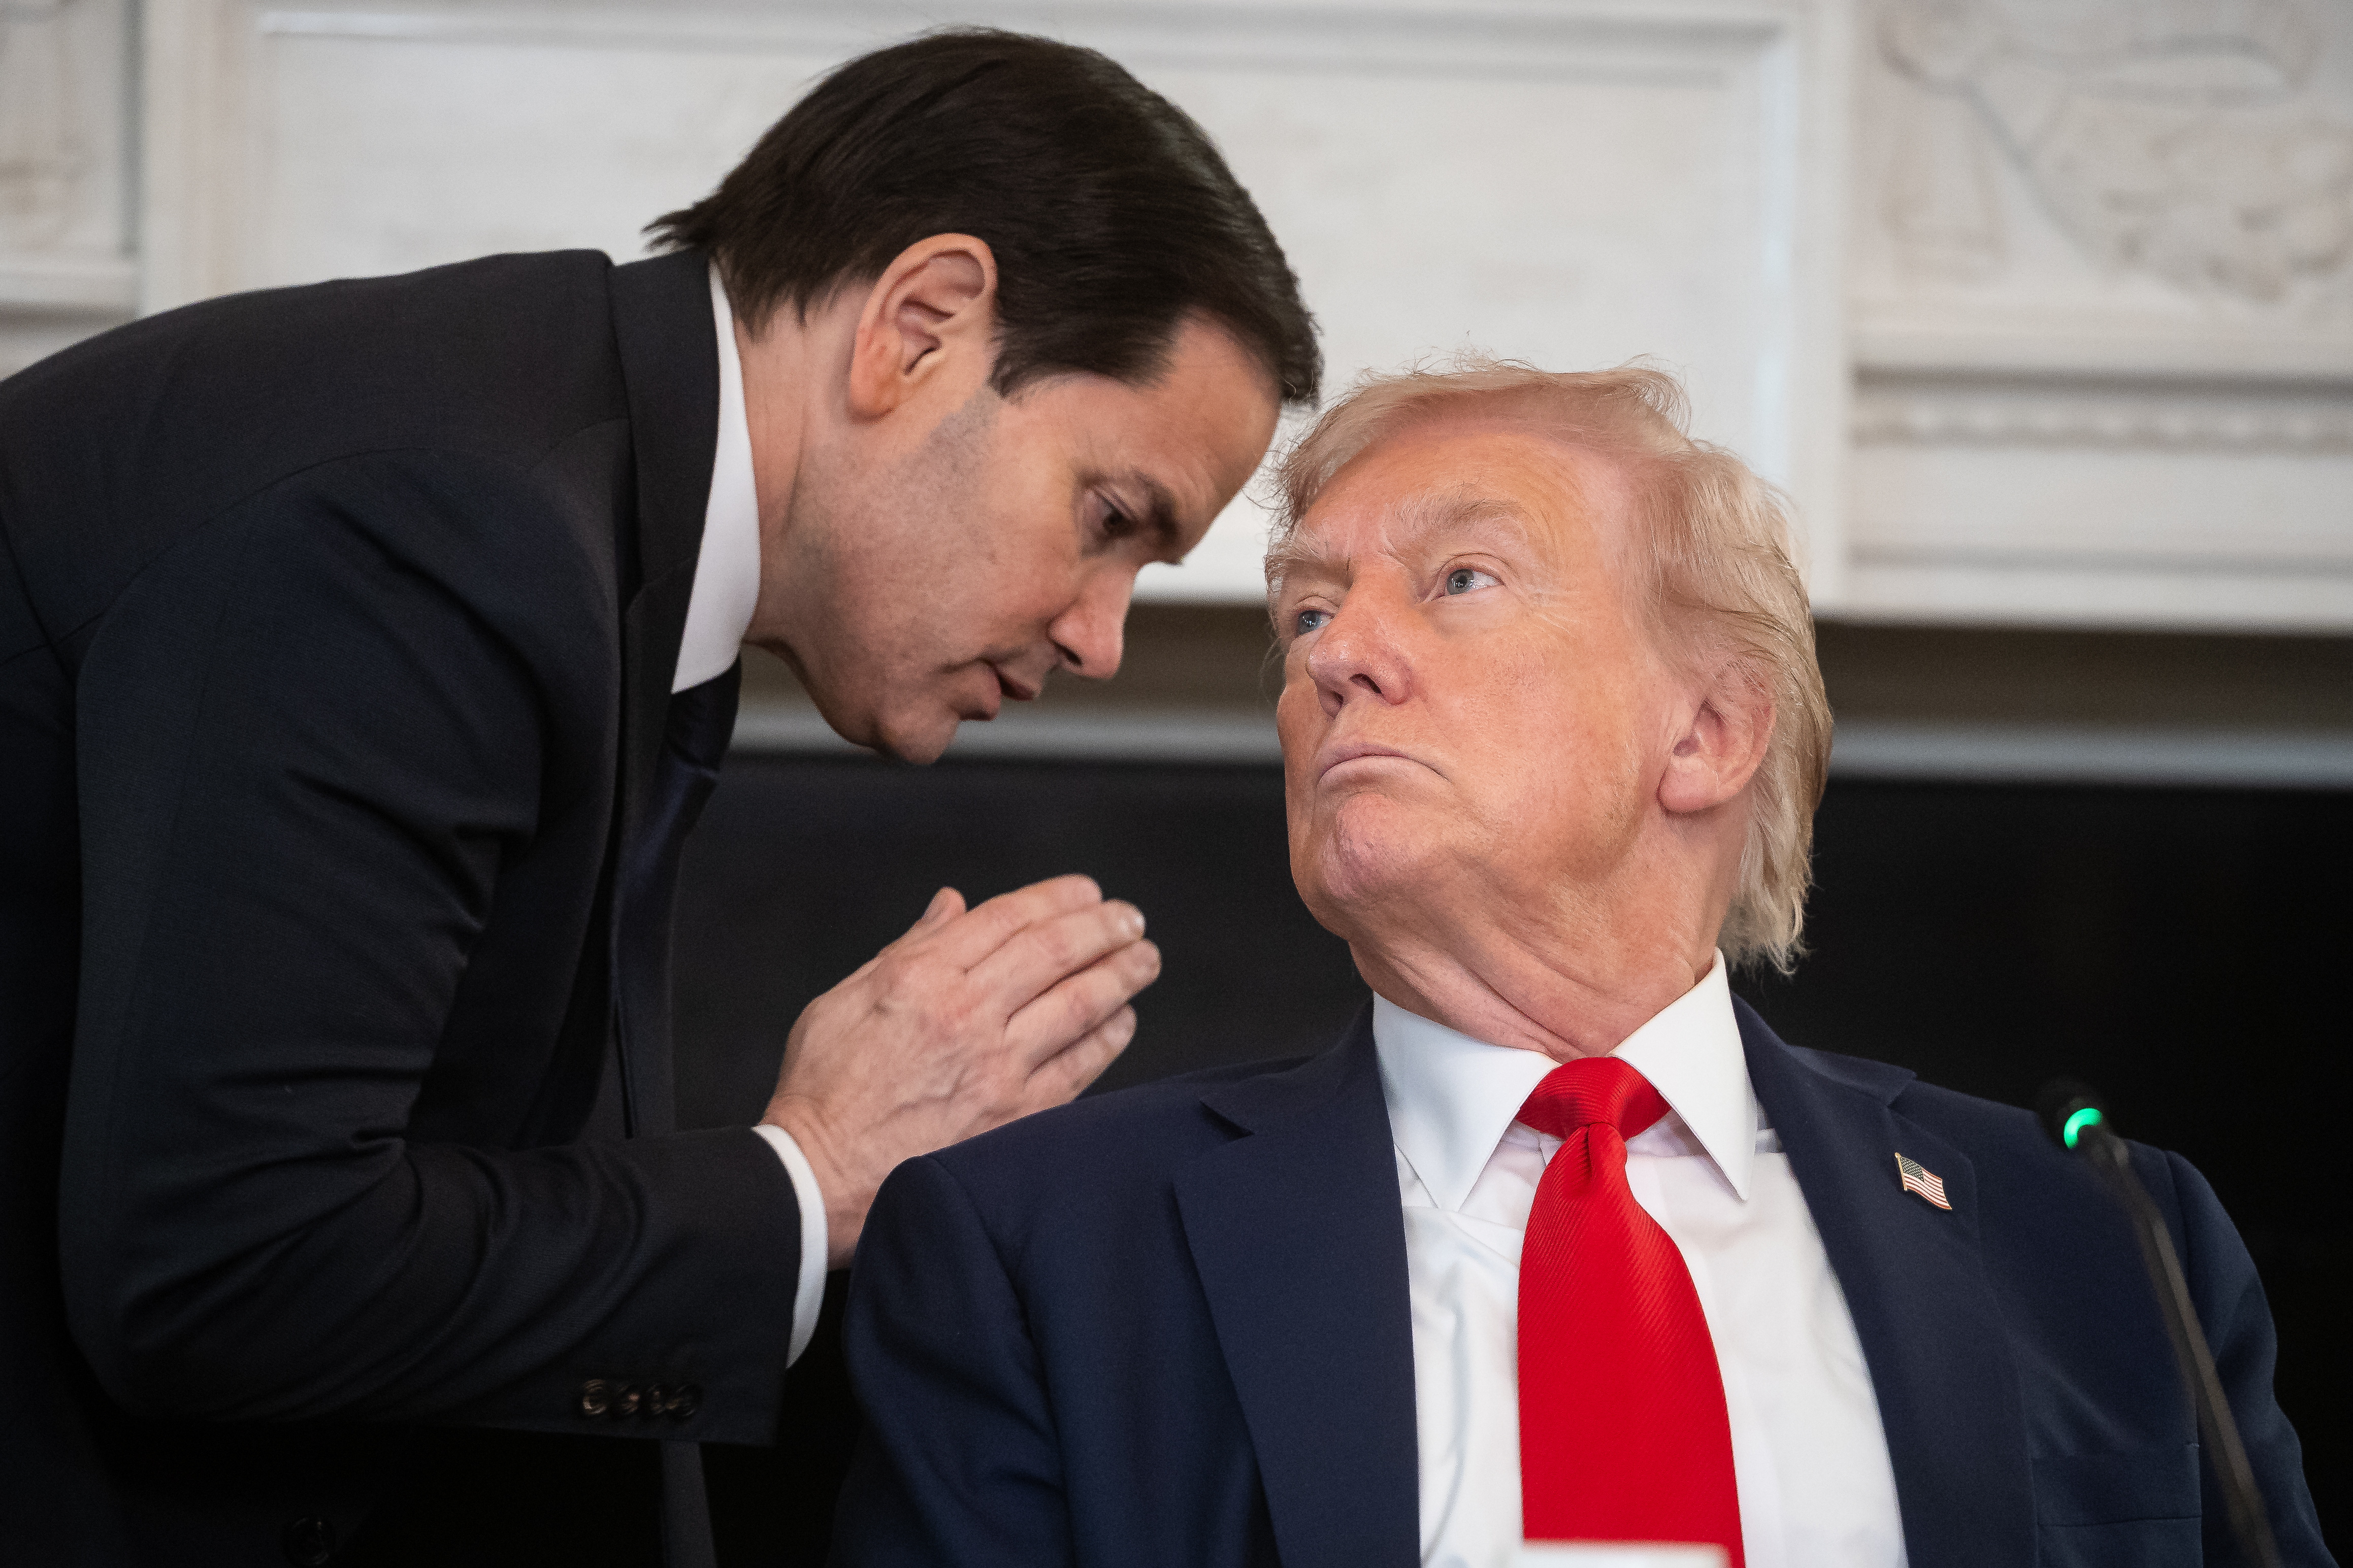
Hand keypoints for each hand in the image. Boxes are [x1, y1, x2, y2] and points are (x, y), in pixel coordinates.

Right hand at [761, 875, 1157, 1265]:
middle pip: (1053, 952)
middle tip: (1131, 917)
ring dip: (1121, 974)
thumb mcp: (842, 1000)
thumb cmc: (823, 1092)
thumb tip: (953, 905)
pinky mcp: (1015, 1117)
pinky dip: (1108, 1038)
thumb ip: (907, 948)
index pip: (1007, 918)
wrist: (819, 1179)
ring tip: (1144, 959)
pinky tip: (1125, 1020)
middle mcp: (965, 1014)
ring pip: (1078, 1004)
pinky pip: (1079, 1067)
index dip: (1056, 898)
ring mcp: (996, 1067)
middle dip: (1102, 927)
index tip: (1087, 892)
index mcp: (920, 977)